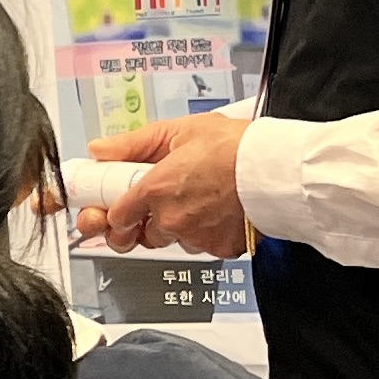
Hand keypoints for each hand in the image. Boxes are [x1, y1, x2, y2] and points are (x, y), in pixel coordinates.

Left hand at [95, 113, 253, 258]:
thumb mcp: (180, 130)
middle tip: (161, 204)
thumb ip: (133, 144)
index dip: (115, 213)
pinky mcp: (218, 248)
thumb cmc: (235, 146)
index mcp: (156, 188)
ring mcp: (195, 236)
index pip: (116, 217)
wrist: (277, 168)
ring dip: (177, 226)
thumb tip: (101, 151)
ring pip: (172, 240)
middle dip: (144, 223)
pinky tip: (216, 210)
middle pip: (141, 235)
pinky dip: (205, 232)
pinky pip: (201, 245)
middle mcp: (171, 218)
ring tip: (198, 200)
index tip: (116, 208)